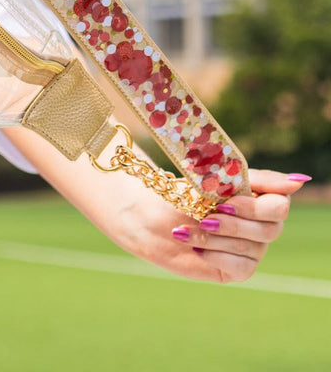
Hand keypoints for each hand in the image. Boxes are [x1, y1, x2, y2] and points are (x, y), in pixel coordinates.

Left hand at [163, 169, 306, 283]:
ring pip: (252, 247)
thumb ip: (252, 179)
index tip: (227, 201)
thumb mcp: (212, 179)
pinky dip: (217, 255)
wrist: (148, 217)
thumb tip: (298, 181)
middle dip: (234, 224)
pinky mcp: (236, 268)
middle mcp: (259, 224)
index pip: (280, 204)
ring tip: (186, 229)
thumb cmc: (180, 193)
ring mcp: (251, 247)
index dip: (255, 206)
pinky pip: (242, 267)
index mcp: (257, 197)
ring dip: (215, 238)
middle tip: (205, 218)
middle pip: (270, 229)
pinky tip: (195, 247)